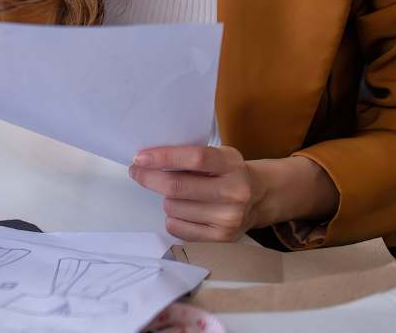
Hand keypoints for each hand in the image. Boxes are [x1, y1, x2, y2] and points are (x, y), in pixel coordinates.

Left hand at [128, 145, 258, 241]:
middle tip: (137, 171)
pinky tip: (186, 211)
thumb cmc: (228, 173)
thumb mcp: (219, 155)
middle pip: (177, 187)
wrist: (259, 199)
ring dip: (166, 199)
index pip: (195, 158)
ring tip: (179, 195)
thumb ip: (190, 155)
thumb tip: (147, 159)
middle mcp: (234, 192)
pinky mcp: (220, 239)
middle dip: (149, 178)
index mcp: (232, 165)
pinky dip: (173, 218)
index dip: (163, 157)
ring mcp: (228, 219)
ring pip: (172, 208)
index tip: (140, 157)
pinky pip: (177, 228)